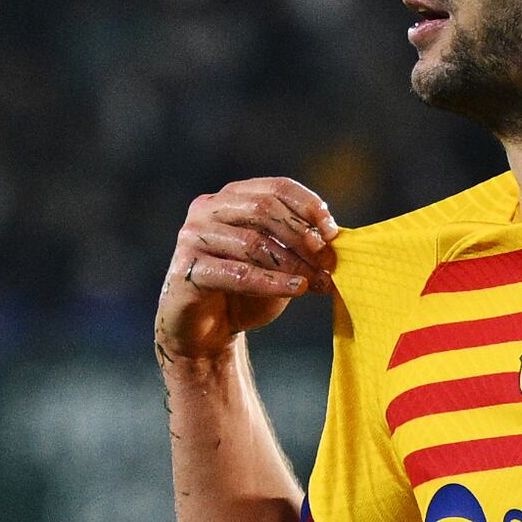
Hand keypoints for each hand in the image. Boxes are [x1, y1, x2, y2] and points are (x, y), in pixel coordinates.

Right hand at [156, 177, 338, 366]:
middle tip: (328, 261)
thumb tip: (334, 238)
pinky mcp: (187, 269)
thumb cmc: (244, 294)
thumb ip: (299, 247)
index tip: (333, 233)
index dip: (309, 206)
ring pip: (253, 242)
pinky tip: (298, 289)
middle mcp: (208, 209)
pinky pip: (239, 274)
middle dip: (302, 236)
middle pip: (264, 209)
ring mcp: (193, 237)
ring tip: (318, 281)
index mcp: (231, 197)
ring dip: (293, 263)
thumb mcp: (278, 264)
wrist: (207, 333)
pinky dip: (273, 282)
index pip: (276, 188)